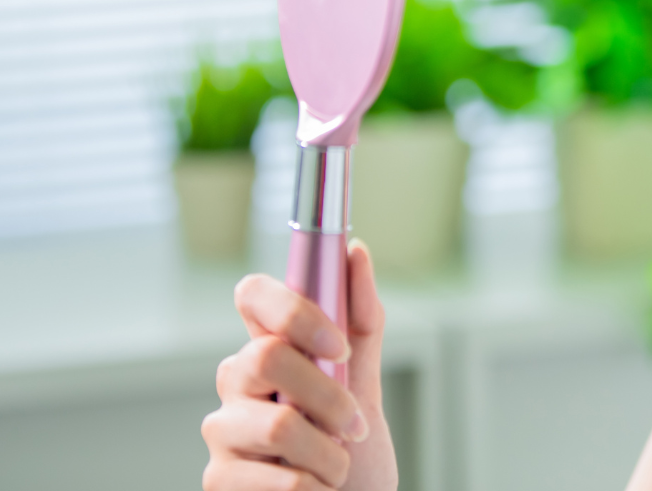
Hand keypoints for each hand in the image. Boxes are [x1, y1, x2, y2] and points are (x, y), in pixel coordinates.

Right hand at [201, 239, 398, 490]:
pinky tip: (317, 490)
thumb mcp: (365, 383)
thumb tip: (357, 252)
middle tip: (355, 426)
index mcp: (269, 347)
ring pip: (278, 424)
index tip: (339, 346)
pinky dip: (313, 487)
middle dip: (328, 395)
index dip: (293, 310)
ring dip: (329, 453)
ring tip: (339, 468)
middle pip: (267, 357)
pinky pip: (276, 478)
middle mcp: (236, 382)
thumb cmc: (351, 448)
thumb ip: (361, 322)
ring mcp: (222, 430)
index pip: (251, 294)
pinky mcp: (218, 480)